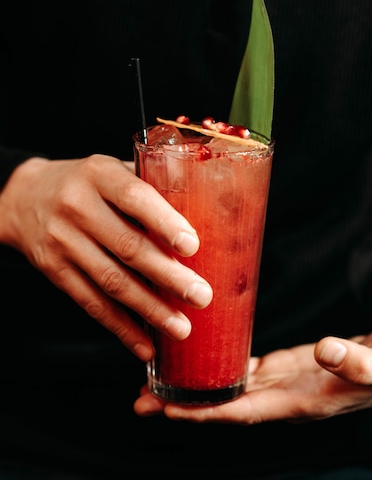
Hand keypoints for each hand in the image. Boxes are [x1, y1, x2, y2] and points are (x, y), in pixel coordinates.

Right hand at [0, 155, 212, 359]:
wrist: (25, 197)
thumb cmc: (85, 183)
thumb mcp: (111, 169)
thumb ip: (149, 185)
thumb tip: (204, 213)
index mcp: (99, 174)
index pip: (134, 197)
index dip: (163, 222)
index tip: (192, 246)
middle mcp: (77, 206)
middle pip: (126, 246)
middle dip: (167, 276)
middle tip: (201, 295)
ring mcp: (63, 241)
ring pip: (111, 281)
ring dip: (149, 309)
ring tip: (181, 326)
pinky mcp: (56, 271)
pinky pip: (91, 303)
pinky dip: (121, 327)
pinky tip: (145, 344)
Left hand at [133, 324, 371, 422]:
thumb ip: (357, 362)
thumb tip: (326, 350)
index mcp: (303, 402)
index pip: (244, 411)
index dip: (205, 413)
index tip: (167, 409)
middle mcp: (286, 398)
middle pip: (226, 406)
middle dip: (184, 406)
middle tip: (141, 400)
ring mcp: (285, 383)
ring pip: (231, 389)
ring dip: (196, 389)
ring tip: (159, 382)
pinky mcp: (286, 367)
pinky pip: (246, 370)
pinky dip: (220, 368)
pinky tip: (201, 361)